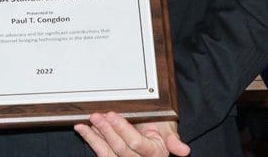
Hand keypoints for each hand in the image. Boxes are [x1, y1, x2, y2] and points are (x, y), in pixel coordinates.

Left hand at [75, 112, 189, 156]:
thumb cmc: (161, 125)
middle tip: (96, 115)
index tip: (112, 114)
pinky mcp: (114, 156)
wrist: (153, 128)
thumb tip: (184, 151)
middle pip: (120, 148)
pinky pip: (101, 153)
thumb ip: (173, 139)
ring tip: (85, 124)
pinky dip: (91, 140)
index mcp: (155, 153)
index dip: (122, 129)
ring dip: (94, 138)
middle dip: (107, 131)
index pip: (136, 143)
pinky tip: (83, 130)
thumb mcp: (169, 128)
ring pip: (107, 153)